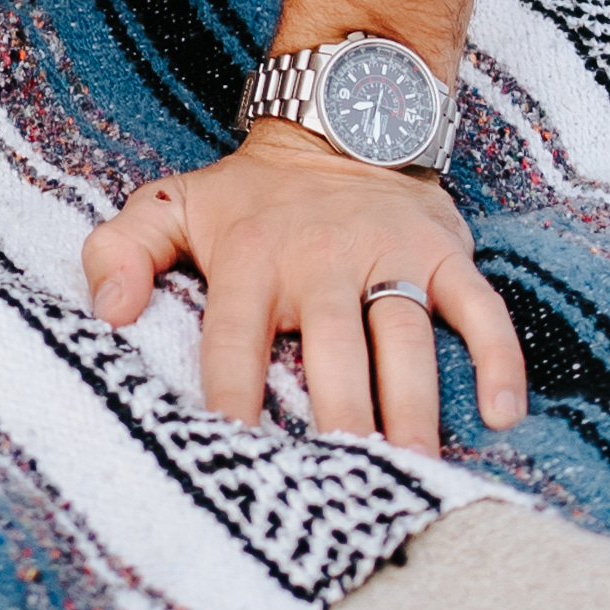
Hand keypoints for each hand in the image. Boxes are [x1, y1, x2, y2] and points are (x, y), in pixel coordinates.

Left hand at [83, 126, 526, 450]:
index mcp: (250, 259)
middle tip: (345, 492)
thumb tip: (106, 314)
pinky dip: (498, 357)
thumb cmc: (250, 196)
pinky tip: (502, 413)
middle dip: (338, 422)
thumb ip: (122, 252)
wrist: (336, 117)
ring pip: (404, 340)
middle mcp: (320, 258)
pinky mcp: (442, 250)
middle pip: (332, 352)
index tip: (237, 461)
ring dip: (411, 408)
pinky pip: (480, 307)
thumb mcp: (173, 206)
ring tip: (414, 474)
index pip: (234, 341)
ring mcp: (387, 254)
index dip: (233, 399)